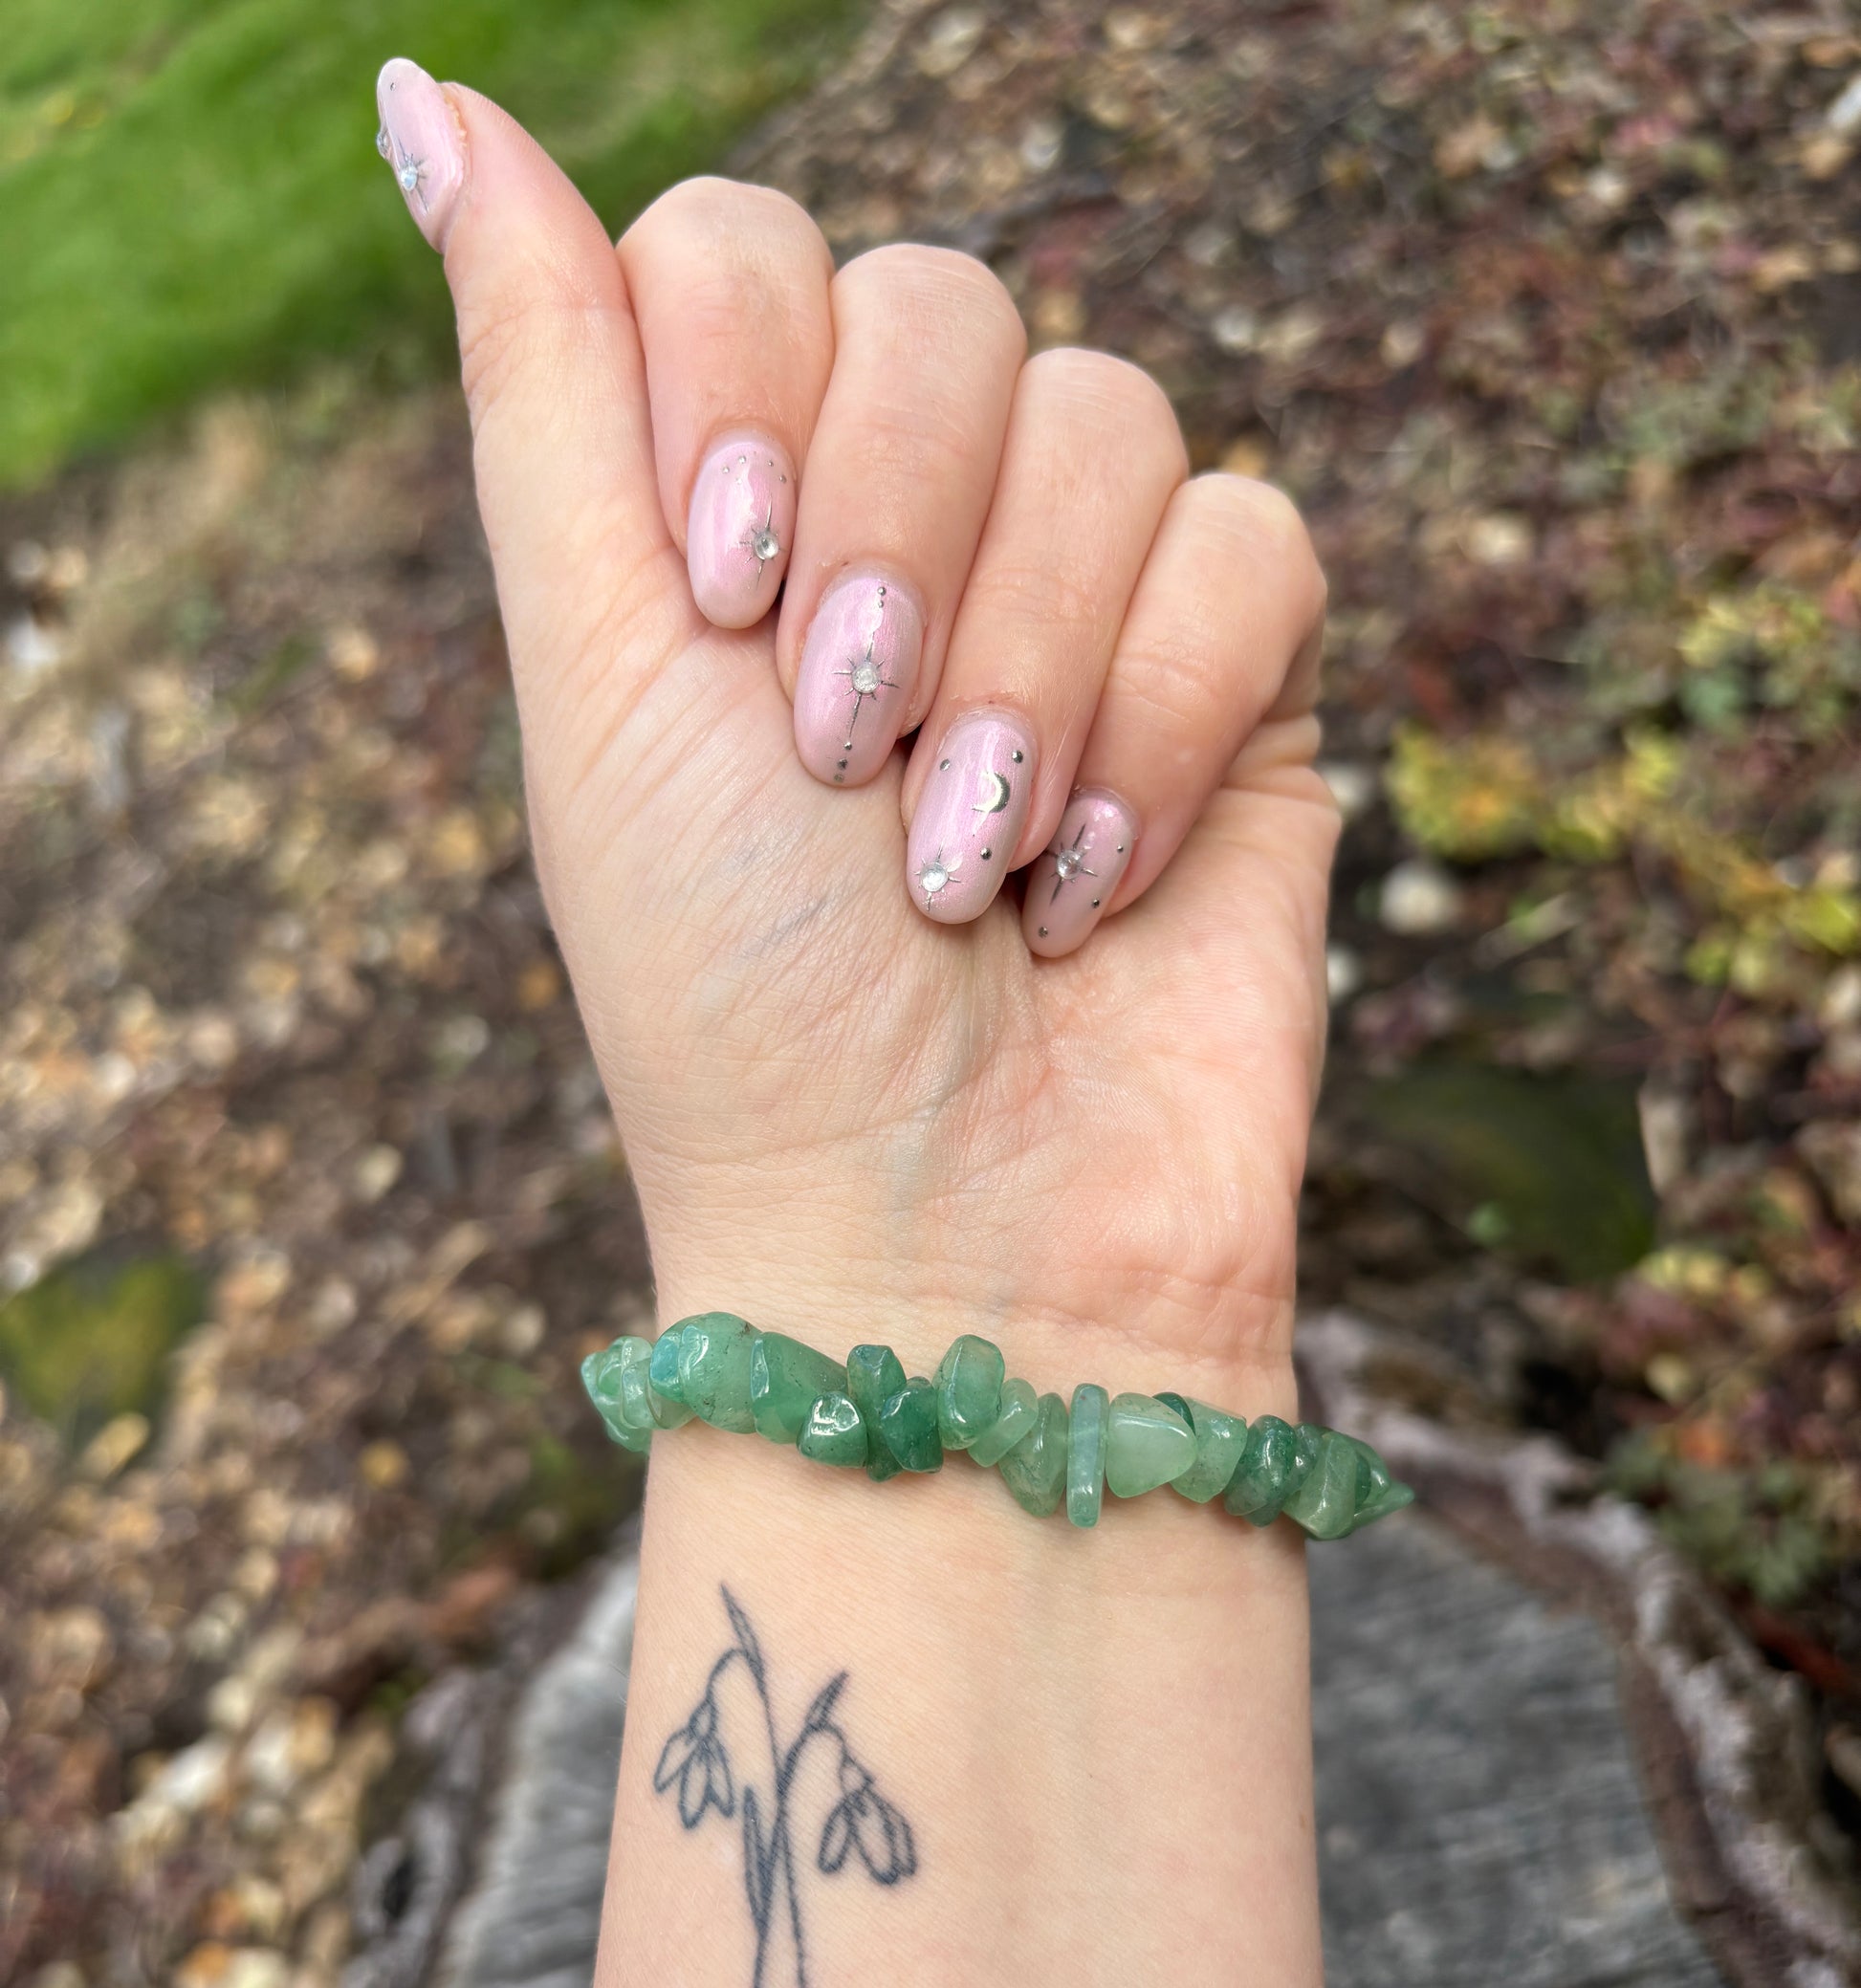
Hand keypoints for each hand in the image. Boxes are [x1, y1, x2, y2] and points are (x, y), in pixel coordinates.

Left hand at [377, 62, 1336, 1397]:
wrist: (943, 1252)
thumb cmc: (738, 1004)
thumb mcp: (595, 681)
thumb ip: (543, 387)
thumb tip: (433, 99)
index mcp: (735, 515)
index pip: (754, 250)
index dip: (744, 384)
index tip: (722, 593)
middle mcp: (914, 529)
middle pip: (946, 302)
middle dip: (895, 543)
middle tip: (845, 756)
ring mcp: (1086, 600)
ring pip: (1114, 420)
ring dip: (1022, 665)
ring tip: (965, 869)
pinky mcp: (1242, 688)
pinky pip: (1257, 546)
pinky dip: (1159, 720)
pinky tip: (1091, 886)